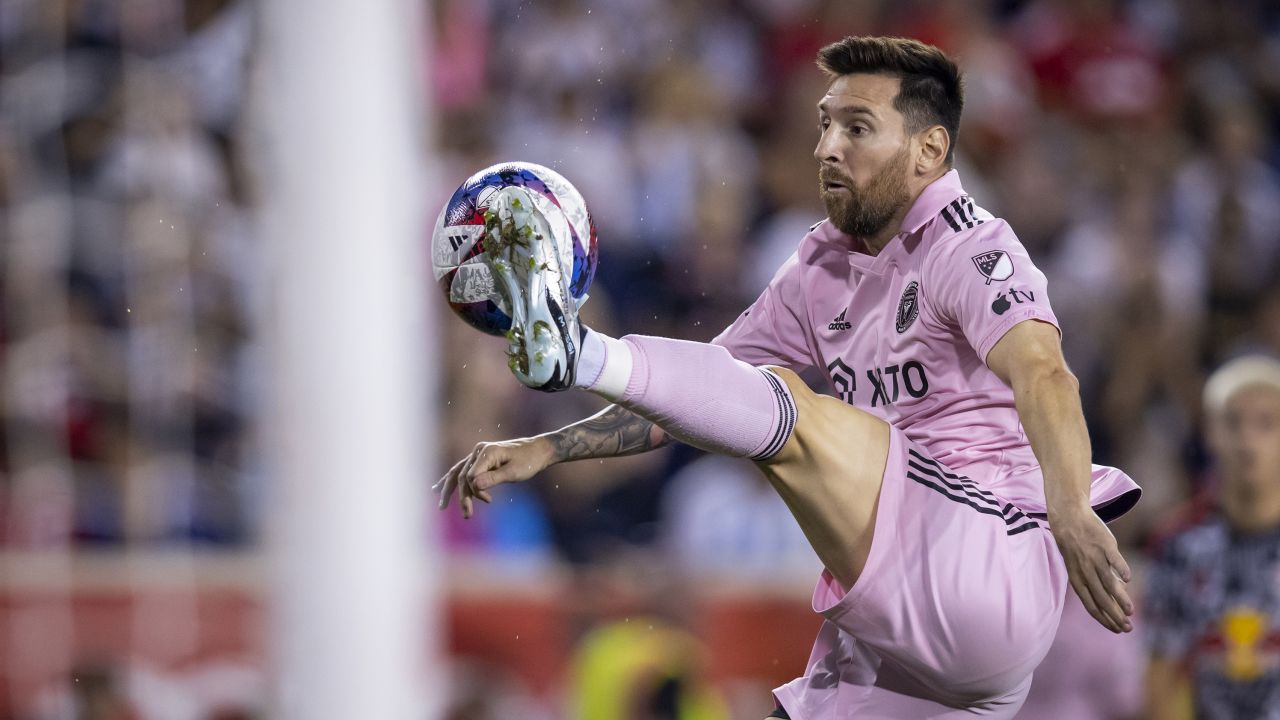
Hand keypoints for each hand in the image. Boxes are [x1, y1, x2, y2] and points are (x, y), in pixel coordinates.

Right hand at [433, 436, 555, 518]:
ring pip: (458, 473)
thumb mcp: (513, 472)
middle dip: (461, 496)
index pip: (470, 476)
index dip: (475, 491)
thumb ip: (493, 478)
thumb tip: (474, 485)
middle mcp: (479, 451)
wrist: (539, 451)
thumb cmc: (529, 461)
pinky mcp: (482, 459)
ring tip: (441, 506)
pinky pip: (463, 470)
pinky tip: (440, 488)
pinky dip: (454, 481)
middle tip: (465, 514)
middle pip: (460, 475)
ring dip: (450, 490)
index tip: (488, 500)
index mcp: (486, 452)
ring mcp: (479, 454)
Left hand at [1049, 505, 1133, 632]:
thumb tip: (1119, 596)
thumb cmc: (1077, 545)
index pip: (1090, 605)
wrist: (1069, 517)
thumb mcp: (1080, 566)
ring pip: (1108, 583)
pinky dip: (1121, 570)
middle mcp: (1085, 570)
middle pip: (1101, 598)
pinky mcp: (1105, 544)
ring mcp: (1095, 557)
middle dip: (1114, 616)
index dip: (1104, 619)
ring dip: (1120, 599)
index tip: (1116, 630)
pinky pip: (1114, 559)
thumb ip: (1097, 581)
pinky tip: (1128, 580)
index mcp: (1077, 578)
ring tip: (1131, 611)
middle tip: (1128, 628)